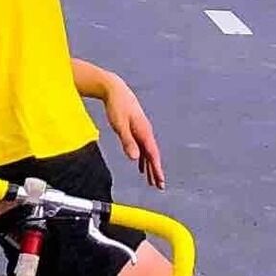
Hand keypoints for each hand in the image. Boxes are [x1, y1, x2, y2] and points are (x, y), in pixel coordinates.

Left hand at [90, 68, 165, 187]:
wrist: (115, 89)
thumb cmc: (117, 106)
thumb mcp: (120, 125)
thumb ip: (128, 142)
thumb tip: (135, 158)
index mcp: (144, 131)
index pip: (153, 154)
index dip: (157, 169)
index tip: (161, 181)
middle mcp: (145, 132)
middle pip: (153, 155)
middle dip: (157, 171)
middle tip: (160, 186)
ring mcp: (141, 131)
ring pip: (148, 153)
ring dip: (150, 167)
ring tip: (152, 181)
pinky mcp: (136, 130)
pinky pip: (142, 148)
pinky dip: (143, 159)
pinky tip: (141, 167)